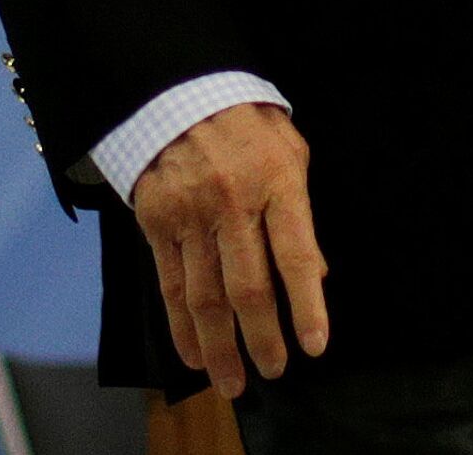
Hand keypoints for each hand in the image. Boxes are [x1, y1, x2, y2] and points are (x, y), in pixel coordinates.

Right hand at [132, 100, 328, 398]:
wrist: (178, 90)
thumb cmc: (246, 123)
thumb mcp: (290, 152)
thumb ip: (301, 213)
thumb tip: (315, 273)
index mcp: (276, 181)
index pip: (296, 255)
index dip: (307, 306)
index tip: (314, 345)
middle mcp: (233, 201)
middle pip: (248, 287)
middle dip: (263, 339)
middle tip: (273, 370)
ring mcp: (191, 214)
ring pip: (205, 296)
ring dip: (220, 347)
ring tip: (233, 382)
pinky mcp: (157, 221)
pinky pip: (170, 284)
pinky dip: (181, 326)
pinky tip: (194, 353)